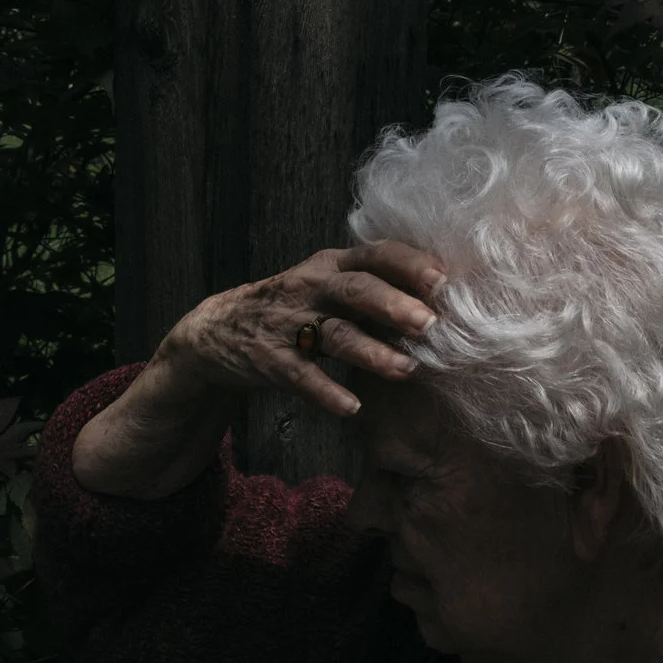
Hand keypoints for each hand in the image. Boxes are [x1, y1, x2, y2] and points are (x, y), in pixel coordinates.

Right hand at [156, 241, 446, 417]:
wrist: (217, 331)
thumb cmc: (294, 307)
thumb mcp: (326, 284)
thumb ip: (374, 288)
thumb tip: (443, 301)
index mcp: (331, 264)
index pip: (375, 254)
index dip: (409, 264)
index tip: (445, 280)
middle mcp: (311, 287)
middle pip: (355, 289)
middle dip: (394, 304)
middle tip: (430, 323)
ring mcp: (288, 322)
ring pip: (334, 334)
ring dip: (371, 352)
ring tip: (406, 370)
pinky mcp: (270, 359)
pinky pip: (302, 376)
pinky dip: (327, 392)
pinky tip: (351, 408)